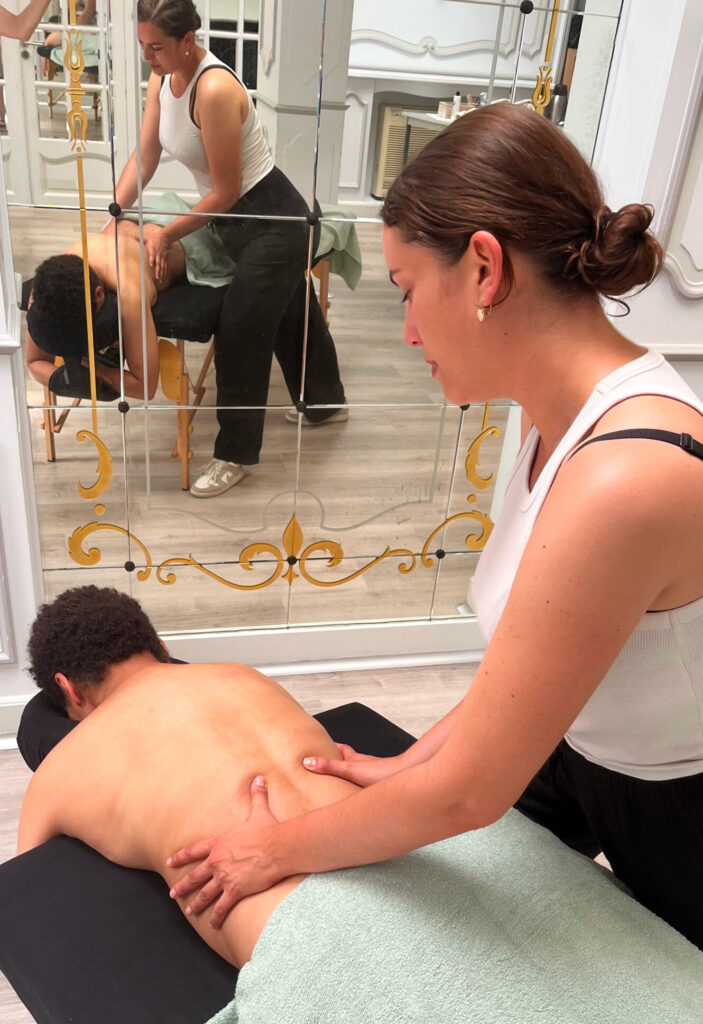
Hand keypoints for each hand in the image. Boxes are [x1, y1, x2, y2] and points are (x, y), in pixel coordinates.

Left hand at [143, 226, 169, 282]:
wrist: (165, 237)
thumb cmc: (154, 238)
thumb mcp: (146, 237)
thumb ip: (139, 239)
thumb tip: (131, 238)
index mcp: (153, 249)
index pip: (153, 256)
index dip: (152, 260)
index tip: (151, 266)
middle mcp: (158, 254)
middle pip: (158, 264)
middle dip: (157, 271)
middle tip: (156, 278)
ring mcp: (162, 257)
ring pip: (162, 267)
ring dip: (161, 274)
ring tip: (159, 280)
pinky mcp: (164, 259)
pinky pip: (164, 267)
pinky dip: (164, 273)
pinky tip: (163, 278)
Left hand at [167, 776, 283, 927]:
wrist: (277, 847)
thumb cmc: (268, 829)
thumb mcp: (259, 811)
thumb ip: (256, 796)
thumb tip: (259, 779)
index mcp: (219, 843)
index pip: (193, 850)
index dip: (180, 856)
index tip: (169, 861)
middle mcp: (217, 861)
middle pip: (195, 876)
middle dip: (183, 885)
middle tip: (173, 893)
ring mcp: (224, 877)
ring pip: (205, 894)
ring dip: (196, 904)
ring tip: (190, 911)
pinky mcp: (235, 891)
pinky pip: (222, 907)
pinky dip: (216, 916)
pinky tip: (212, 924)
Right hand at [303, 743, 402, 787]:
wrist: (406, 776)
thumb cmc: (381, 772)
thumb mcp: (350, 770)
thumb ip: (329, 767)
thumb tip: (307, 761)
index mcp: (355, 759)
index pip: (340, 748)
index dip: (330, 746)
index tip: (318, 744)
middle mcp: (364, 764)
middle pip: (348, 760)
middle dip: (338, 762)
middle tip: (325, 765)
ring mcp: (372, 775)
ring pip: (358, 773)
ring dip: (348, 776)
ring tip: (338, 784)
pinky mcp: (379, 785)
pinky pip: (365, 785)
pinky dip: (357, 788)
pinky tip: (357, 797)